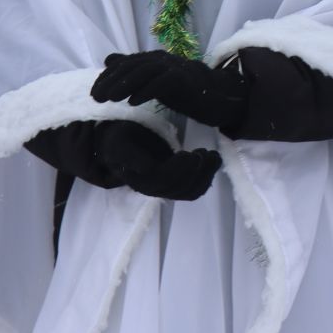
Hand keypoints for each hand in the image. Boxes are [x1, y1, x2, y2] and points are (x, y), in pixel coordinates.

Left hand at [91, 50, 248, 132]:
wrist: (216, 95)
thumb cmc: (183, 89)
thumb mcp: (153, 81)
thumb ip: (133, 71)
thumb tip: (108, 60)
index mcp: (152, 59)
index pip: (125, 65)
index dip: (107, 77)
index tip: (94, 92)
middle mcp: (161, 60)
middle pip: (132, 67)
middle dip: (111, 81)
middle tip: (96, 97)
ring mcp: (174, 67)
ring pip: (145, 72)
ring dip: (125, 85)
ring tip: (110, 99)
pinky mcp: (184, 79)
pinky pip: (162, 83)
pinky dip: (147, 91)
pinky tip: (133, 102)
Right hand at [96, 123, 222, 201]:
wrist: (121, 144)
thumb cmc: (120, 141)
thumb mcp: (119, 143)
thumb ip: (130, 155)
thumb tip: (147, 168)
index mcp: (138, 180)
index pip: (161, 181)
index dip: (178, 170)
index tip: (188, 153)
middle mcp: (152, 189)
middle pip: (178, 188)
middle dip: (195, 171)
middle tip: (205, 152)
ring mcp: (165, 188)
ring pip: (189, 191)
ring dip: (205, 175)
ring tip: (212, 156)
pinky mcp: (175, 185)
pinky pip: (194, 190)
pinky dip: (207, 178)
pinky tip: (213, 162)